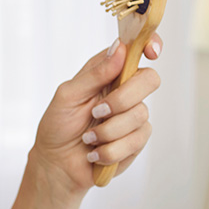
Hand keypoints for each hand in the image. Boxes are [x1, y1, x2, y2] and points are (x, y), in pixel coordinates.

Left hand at [29, 33, 162, 195]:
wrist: (58, 164)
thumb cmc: (58, 125)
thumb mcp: (68, 95)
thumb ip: (95, 74)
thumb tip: (119, 48)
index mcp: (107, 72)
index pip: (135, 50)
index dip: (149, 44)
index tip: (151, 52)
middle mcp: (124, 90)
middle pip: (149, 80)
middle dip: (122, 99)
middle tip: (97, 112)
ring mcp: (133, 115)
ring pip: (140, 114)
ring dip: (108, 130)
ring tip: (88, 138)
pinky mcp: (136, 140)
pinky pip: (136, 140)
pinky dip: (110, 149)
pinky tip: (95, 152)